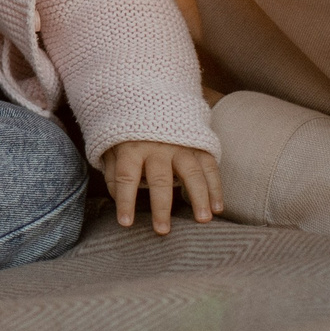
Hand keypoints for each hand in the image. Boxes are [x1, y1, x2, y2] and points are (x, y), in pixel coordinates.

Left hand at [100, 141, 221, 235]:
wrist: (151, 99)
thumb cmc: (128, 133)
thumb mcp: (111, 146)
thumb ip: (112, 171)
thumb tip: (118, 197)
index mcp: (132, 147)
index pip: (126, 176)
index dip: (125, 200)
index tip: (125, 223)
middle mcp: (157, 146)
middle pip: (159, 179)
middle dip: (161, 206)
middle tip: (163, 230)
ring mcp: (180, 145)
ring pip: (191, 172)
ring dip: (198, 197)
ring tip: (202, 219)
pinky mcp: (198, 146)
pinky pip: (209, 167)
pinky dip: (215, 187)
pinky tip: (218, 208)